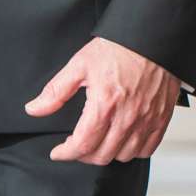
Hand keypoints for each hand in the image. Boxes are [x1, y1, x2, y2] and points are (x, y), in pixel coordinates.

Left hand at [25, 36, 178, 163]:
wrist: (151, 39)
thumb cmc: (119, 49)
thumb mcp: (79, 65)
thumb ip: (56, 91)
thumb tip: (34, 109)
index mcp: (104, 104)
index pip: (82, 144)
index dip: (66, 153)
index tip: (58, 152)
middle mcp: (127, 117)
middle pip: (102, 155)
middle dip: (82, 155)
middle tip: (74, 147)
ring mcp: (147, 120)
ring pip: (124, 156)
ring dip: (107, 154)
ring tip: (97, 143)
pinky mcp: (161, 119)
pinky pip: (147, 149)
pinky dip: (132, 151)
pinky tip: (121, 141)